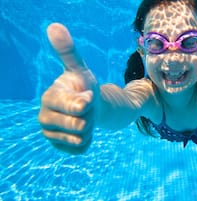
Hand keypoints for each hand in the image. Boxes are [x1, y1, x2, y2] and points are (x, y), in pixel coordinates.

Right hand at [38, 23, 98, 153]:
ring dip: (89, 129)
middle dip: (90, 116)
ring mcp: (50, 133)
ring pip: (81, 138)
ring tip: (84, 118)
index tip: (88, 97)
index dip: (87, 103)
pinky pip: (80, 148)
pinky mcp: (59, 147)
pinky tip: (82, 132)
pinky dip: (87, 141)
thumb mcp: (81, 69)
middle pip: (80, 125)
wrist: (89, 107)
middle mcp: (44, 116)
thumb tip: (54, 26)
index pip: (76, 107)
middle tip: (86, 108)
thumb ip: (69, 52)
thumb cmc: (84, 87)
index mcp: (49, 97)